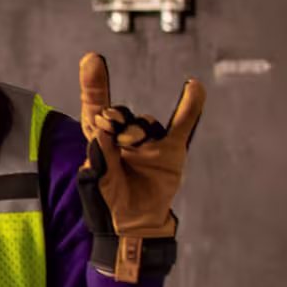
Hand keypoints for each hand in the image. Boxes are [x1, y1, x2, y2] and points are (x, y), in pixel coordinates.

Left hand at [75, 51, 204, 281]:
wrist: (135, 226)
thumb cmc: (108, 206)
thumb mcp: (96, 183)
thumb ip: (98, 157)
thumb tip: (101, 130)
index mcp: (99, 142)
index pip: (94, 108)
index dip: (93, 85)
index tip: (92, 60)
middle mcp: (123, 138)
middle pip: (120, 114)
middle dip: (116, 118)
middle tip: (114, 131)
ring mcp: (148, 143)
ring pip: (145, 122)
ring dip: (139, 130)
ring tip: (134, 146)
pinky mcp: (170, 151)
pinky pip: (182, 125)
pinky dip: (190, 107)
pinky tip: (194, 88)